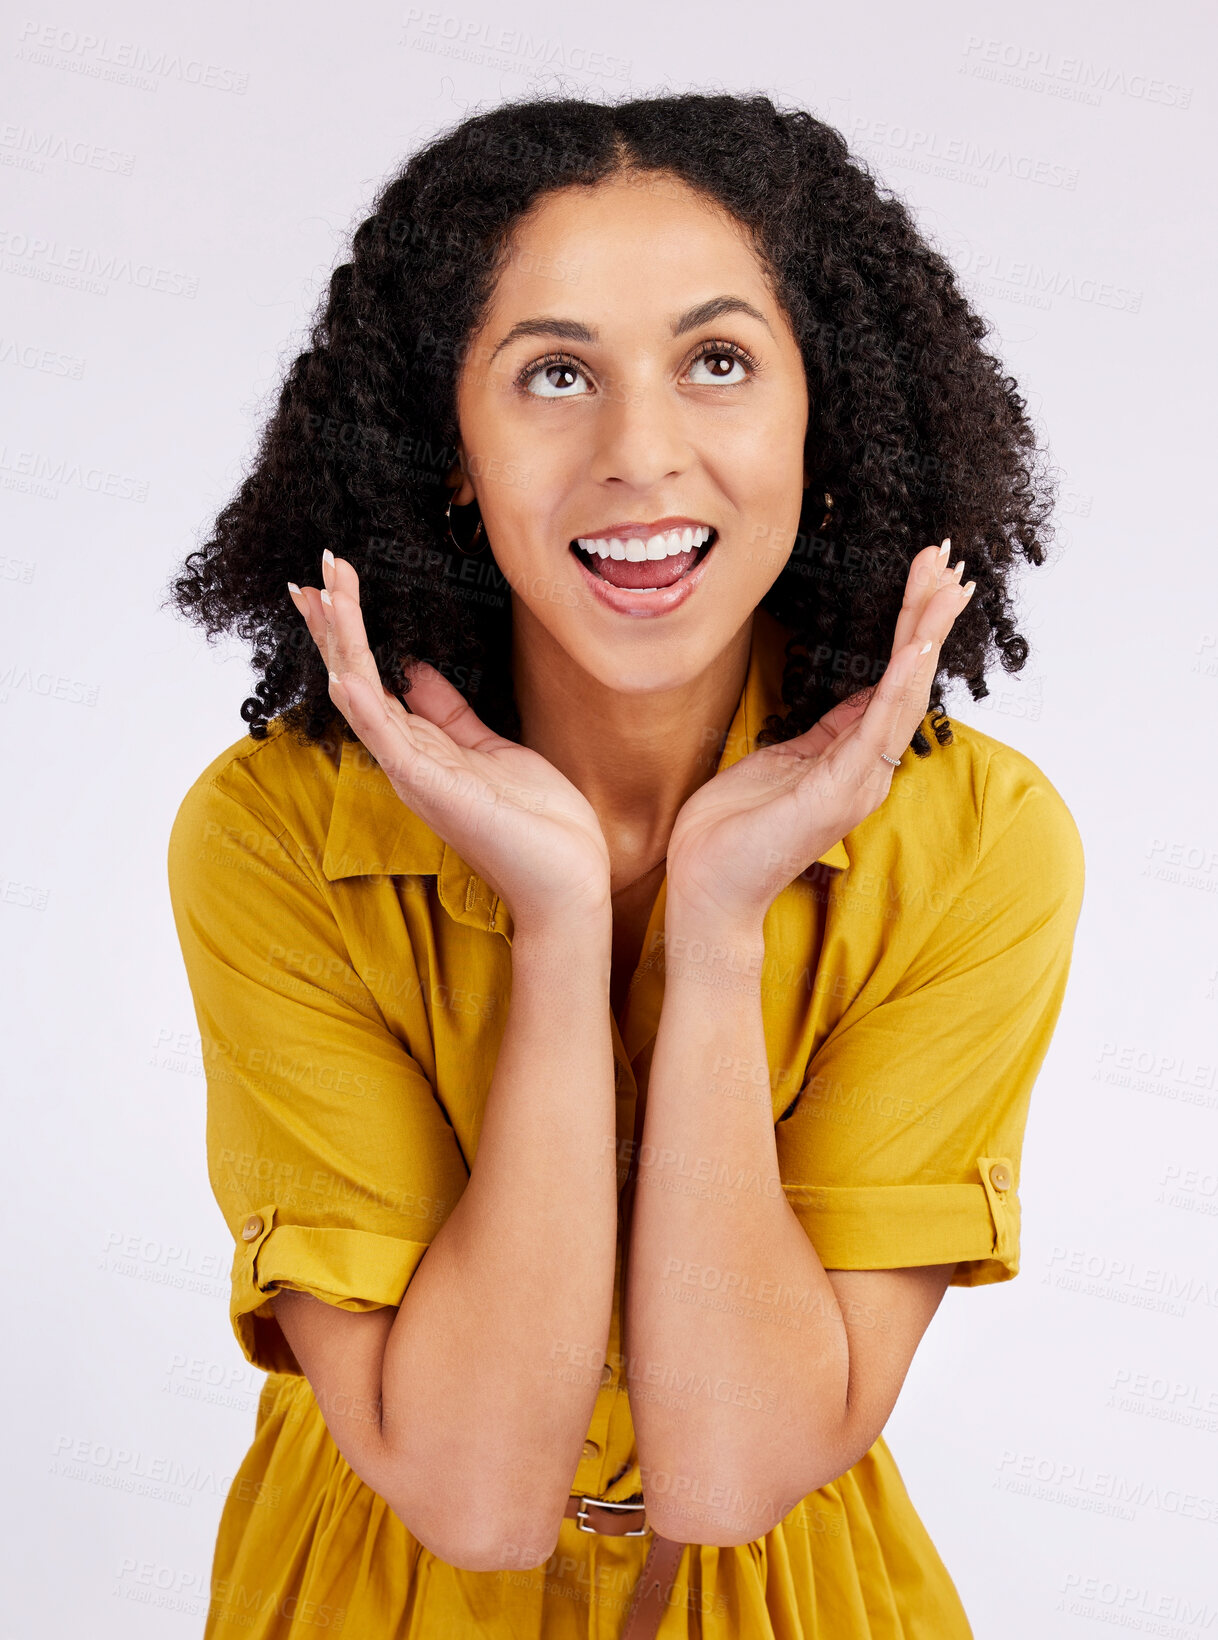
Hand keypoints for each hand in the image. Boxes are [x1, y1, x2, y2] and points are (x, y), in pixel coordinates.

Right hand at [288, 552, 612, 933]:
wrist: (567, 880)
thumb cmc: (536, 823)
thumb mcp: (490, 749)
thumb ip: (450, 713)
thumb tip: (416, 671)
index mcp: (420, 747)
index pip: (371, 676)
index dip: (349, 630)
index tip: (333, 582)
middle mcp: (407, 759)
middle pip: (356, 679)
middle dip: (336, 623)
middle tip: (316, 569)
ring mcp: (416, 774)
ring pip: (364, 699)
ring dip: (342, 646)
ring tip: (320, 596)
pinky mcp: (434, 789)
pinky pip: (390, 742)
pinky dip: (366, 707)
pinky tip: (344, 673)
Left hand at [665, 541, 974, 929]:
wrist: (706, 889)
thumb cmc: (733, 830)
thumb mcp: (782, 760)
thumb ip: (824, 732)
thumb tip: (857, 696)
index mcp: (851, 756)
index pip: (892, 679)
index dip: (912, 627)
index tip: (927, 577)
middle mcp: (867, 767)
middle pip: (909, 677)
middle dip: (930, 614)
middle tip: (950, 559)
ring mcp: (858, 780)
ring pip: (903, 691)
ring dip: (925, 633)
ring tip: (946, 583)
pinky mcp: (838, 790)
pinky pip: (877, 724)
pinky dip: (901, 679)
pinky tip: (917, 641)